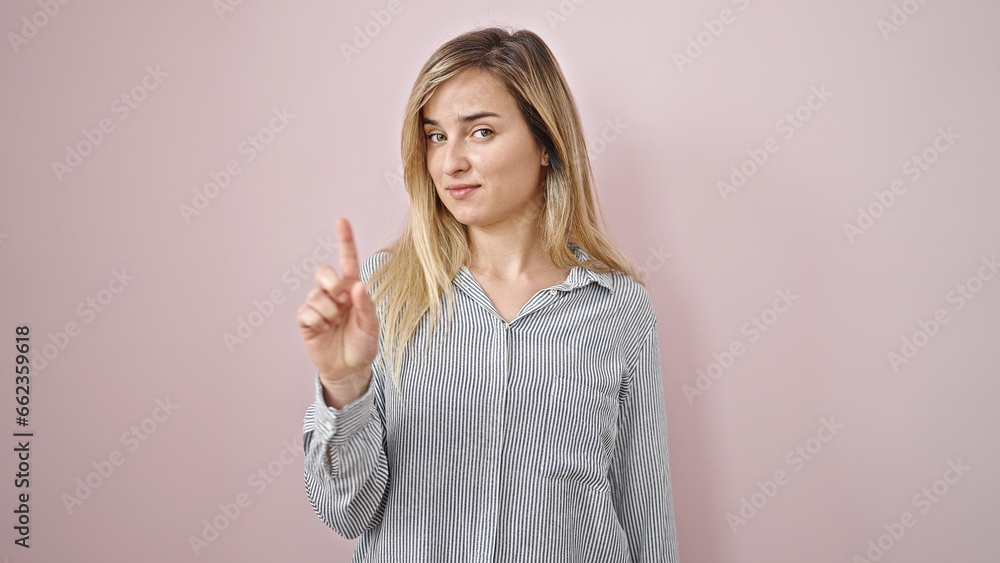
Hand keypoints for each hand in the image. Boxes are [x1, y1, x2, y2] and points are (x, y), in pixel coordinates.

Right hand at [296, 218, 379, 403]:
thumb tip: (356, 286)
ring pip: (315, 295)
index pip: (347, 260)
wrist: (350, 369)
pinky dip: (317, 321)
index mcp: (351, 290)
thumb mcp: (372, 326)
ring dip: (328, 311)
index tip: (341, 221)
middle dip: (331, 282)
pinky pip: (306, 312)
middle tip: (341, 299)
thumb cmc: (363, 345)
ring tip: (335, 323)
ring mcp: (318, 306)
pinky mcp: (306, 321)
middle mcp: (333, 294)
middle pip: (323, 271)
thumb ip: (365, 305)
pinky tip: (323, 330)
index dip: (344, 240)